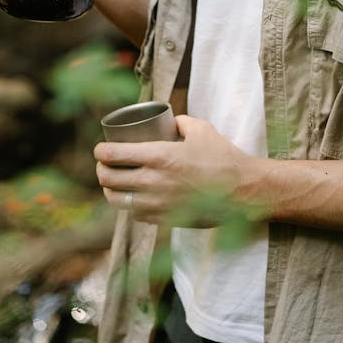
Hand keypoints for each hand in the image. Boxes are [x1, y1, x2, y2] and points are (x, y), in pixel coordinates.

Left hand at [94, 116, 264, 227]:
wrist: (242, 191)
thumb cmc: (223, 158)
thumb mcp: (201, 129)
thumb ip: (181, 122)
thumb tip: (170, 122)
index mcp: (159, 156)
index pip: (114, 155)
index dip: (101, 152)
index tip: (100, 149)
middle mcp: (153, 181)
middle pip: (109, 179)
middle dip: (101, 170)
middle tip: (104, 164)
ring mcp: (157, 204)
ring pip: (118, 201)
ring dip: (110, 190)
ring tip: (112, 183)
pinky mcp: (164, 220)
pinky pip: (135, 214)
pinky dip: (129, 205)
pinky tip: (133, 198)